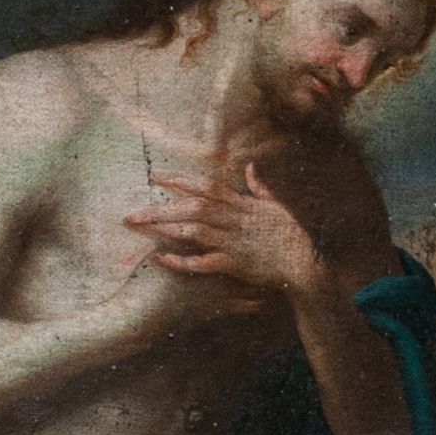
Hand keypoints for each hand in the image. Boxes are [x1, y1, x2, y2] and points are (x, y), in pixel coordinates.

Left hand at [135, 155, 321, 300]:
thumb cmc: (291, 237)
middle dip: (160, 208)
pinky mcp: (234, 264)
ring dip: (166, 229)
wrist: (303, 266)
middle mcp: (234, 220)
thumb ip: (260, 187)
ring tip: (142, 229)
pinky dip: (181, 261)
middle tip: (132, 213)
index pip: (205, 186)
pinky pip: (202, 261)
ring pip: (193, 230)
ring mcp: (233, 242)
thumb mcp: (277, 206)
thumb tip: (250, 168)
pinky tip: (161, 259)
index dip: (178, 179)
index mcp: (242, 205)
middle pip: (191, 208)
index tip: (154, 176)